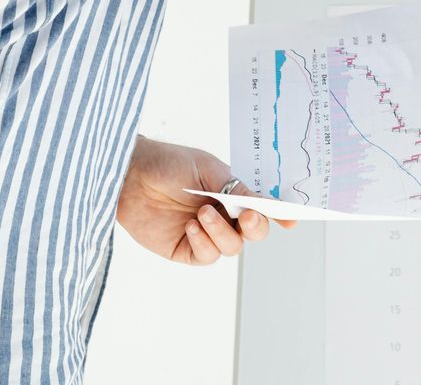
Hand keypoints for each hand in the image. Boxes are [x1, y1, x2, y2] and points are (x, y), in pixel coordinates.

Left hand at [116, 135, 293, 265]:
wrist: (130, 175)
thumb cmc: (169, 163)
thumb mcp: (209, 170)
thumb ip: (238, 189)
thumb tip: (267, 204)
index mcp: (233, 191)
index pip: (263, 206)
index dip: (280, 214)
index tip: (291, 221)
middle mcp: (223, 214)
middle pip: (254, 232)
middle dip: (256, 226)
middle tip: (247, 215)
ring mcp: (205, 233)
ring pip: (232, 247)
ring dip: (222, 232)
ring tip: (203, 212)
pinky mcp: (185, 249)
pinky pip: (207, 256)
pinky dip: (204, 242)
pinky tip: (190, 225)